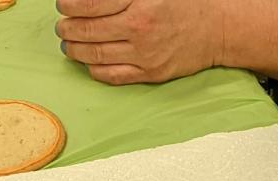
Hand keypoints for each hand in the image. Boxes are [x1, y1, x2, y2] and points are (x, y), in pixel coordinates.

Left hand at [56, 0, 225, 84]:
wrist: (215, 28)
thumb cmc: (185, 1)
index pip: (91, 3)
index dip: (70, 4)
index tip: (62, 4)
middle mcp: (139, 27)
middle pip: (88, 30)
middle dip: (68, 28)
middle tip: (62, 26)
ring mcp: (144, 54)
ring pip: (96, 55)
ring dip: (75, 50)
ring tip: (68, 44)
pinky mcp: (149, 74)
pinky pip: (111, 76)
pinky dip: (94, 70)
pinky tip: (88, 62)